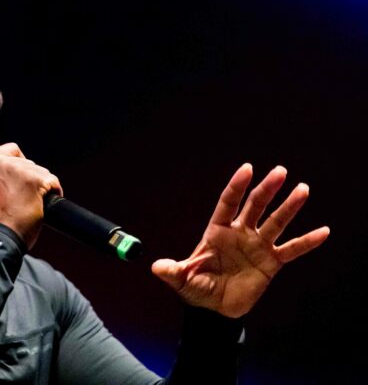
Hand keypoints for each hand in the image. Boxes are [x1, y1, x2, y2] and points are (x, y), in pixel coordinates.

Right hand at [0, 143, 61, 249]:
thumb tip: (8, 175)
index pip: (11, 150)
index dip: (18, 163)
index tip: (20, 176)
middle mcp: (2, 161)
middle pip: (27, 162)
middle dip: (29, 178)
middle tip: (23, 197)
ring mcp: (20, 170)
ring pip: (41, 172)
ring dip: (40, 186)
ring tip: (31, 203)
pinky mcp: (36, 181)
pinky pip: (52, 182)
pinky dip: (53, 192)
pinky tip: (44, 204)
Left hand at [151, 163, 329, 317]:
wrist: (216, 309)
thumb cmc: (197, 288)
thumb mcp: (183, 280)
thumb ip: (173, 271)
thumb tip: (156, 267)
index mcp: (217, 231)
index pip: (228, 203)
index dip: (237, 186)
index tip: (248, 169)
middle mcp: (240, 233)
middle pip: (255, 206)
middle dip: (266, 189)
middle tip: (280, 171)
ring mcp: (257, 246)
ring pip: (276, 222)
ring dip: (289, 207)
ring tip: (303, 189)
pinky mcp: (271, 262)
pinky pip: (291, 250)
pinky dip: (307, 242)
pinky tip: (323, 231)